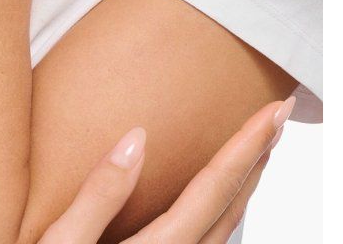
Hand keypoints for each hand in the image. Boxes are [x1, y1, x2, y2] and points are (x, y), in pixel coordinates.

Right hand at [35, 97, 294, 243]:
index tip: (275, 111)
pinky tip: (216, 199)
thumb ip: (100, 194)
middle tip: (279, 116)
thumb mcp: (62, 243)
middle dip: (259, 157)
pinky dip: (223, 210)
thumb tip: (136, 138)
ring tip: (257, 148)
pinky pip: (208, 240)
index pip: (215, 187)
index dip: (248, 146)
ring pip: (226, 227)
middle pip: (232, 205)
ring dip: (245, 183)